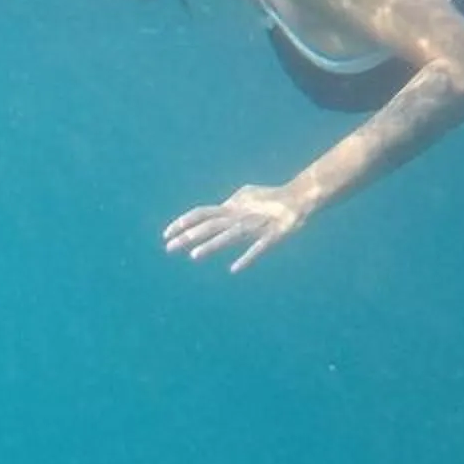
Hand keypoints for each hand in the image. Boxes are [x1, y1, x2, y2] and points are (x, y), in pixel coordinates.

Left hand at [164, 183, 311, 272]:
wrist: (298, 198)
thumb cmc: (270, 197)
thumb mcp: (246, 194)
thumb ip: (230, 202)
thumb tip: (221, 205)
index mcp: (230, 208)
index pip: (200, 214)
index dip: (182, 223)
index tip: (166, 234)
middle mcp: (238, 217)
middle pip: (208, 226)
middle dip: (188, 236)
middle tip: (169, 248)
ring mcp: (253, 227)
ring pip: (229, 236)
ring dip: (211, 245)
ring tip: (194, 256)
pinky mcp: (271, 236)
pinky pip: (258, 248)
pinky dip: (247, 258)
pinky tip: (235, 269)